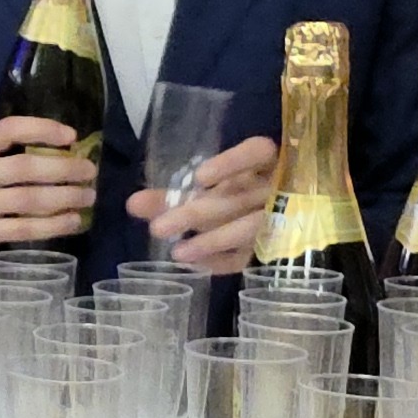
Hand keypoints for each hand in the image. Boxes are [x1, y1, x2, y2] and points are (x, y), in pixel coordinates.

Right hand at [0, 118, 99, 247]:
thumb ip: (7, 149)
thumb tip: (67, 145)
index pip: (7, 130)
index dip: (41, 129)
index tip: (72, 135)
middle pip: (22, 169)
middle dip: (62, 169)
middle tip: (89, 171)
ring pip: (25, 202)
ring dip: (63, 199)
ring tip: (88, 196)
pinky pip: (21, 230)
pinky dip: (51, 226)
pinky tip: (73, 221)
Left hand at [138, 136, 278, 272]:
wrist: (284, 224)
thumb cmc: (237, 196)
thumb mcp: (209, 191)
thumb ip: (173, 197)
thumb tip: (133, 204)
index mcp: (266, 162)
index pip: (256, 153)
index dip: (231, 163)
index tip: (200, 178)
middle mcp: (278, 187)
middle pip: (239, 198)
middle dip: (198, 213)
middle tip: (158, 228)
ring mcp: (285, 219)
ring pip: (250, 228)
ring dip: (212, 241)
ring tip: (176, 253)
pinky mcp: (279, 248)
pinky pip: (252, 255)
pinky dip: (224, 260)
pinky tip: (196, 265)